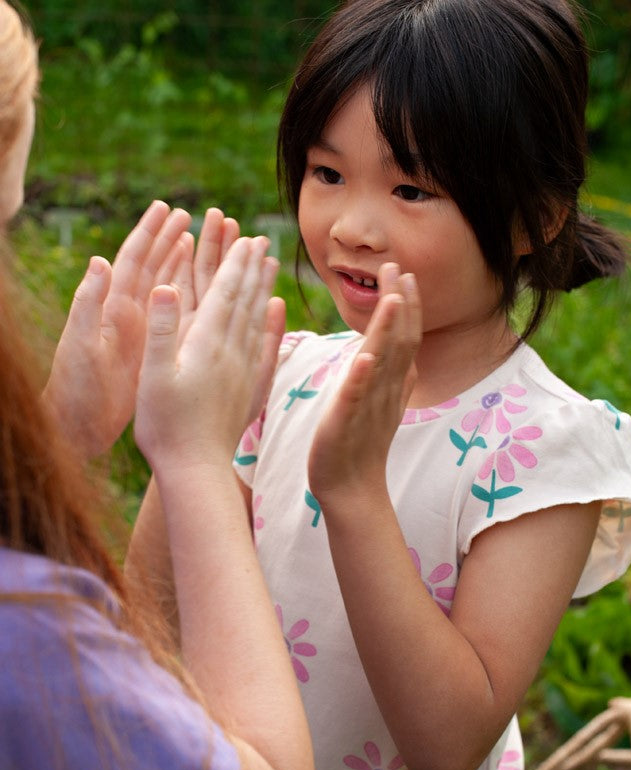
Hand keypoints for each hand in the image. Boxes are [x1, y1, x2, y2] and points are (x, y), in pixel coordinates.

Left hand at [42, 201, 191, 457]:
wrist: (78, 427)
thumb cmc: (75, 388)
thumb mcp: (80, 345)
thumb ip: (87, 304)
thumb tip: (98, 261)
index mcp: (111, 308)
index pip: (133, 260)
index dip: (150, 233)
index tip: (170, 209)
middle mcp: (127, 314)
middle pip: (156, 267)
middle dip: (176, 239)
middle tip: (201, 216)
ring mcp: (142, 332)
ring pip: (170, 289)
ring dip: (189, 265)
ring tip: (212, 244)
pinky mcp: (153, 352)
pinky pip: (178, 319)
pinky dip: (193, 301)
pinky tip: (211, 294)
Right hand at [168, 207, 285, 424]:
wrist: (195, 470)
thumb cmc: (165, 426)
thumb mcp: (153, 375)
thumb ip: (160, 329)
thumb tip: (164, 284)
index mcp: (206, 345)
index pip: (225, 294)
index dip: (234, 264)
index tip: (244, 237)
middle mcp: (232, 354)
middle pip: (246, 301)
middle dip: (252, 268)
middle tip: (261, 240)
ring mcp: (245, 373)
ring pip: (259, 321)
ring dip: (265, 290)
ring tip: (271, 266)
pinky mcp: (250, 392)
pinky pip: (267, 351)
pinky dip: (274, 327)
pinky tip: (278, 313)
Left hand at [308, 263, 421, 504]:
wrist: (350, 491)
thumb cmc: (359, 447)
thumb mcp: (379, 407)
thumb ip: (392, 381)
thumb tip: (405, 359)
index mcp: (389, 385)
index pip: (403, 339)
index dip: (407, 306)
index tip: (404, 273)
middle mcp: (383, 392)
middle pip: (399, 343)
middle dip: (401, 305)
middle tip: (398, 268)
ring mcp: (367, 408)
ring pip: (382, 365)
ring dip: (388, 332)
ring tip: (392, 299)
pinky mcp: (344, 425)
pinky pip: (354, 399)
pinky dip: (360, 378)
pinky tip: (363, 358)